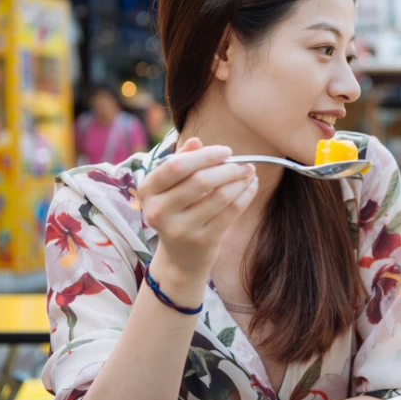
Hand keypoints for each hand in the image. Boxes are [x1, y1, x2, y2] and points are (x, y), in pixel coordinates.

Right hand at [138, 138, 257, 303]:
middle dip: (228, 168)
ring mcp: (181, 229)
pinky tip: (252, 186)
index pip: (176, 166)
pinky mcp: (202, 241)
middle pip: (200, 180)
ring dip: (240, 181)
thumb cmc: (178, 211)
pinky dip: (245, 196)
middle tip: (245, 164)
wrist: (180, 258)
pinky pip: (231, 212)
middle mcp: (159, 211)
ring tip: (250, 173)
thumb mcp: (171, 187)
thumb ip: (182, 161)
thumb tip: (197, 141)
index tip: (226, 151)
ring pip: (219, 196)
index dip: (205, 156)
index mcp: (148, 191)